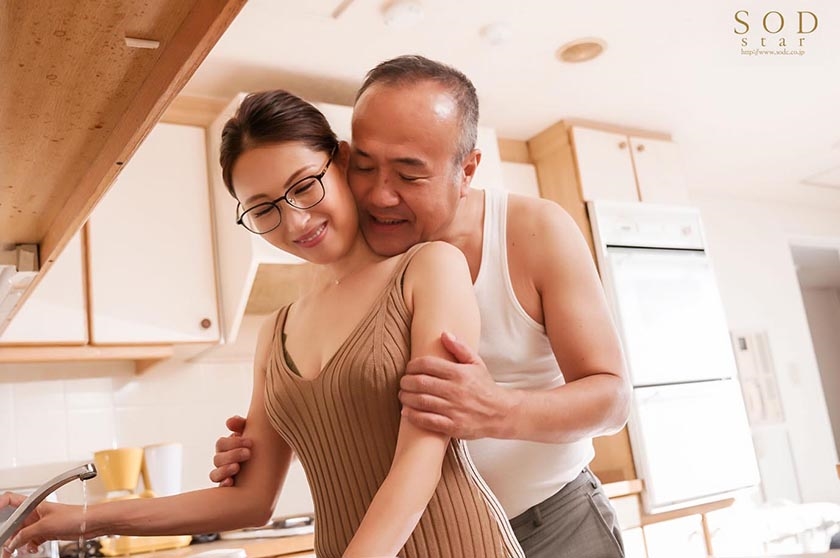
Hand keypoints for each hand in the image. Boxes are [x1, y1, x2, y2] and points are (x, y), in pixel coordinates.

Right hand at [1, 493, 79, 557]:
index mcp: (34, 504)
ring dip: (17, 544)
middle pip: (14, 523)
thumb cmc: (75, 515)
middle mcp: (36, 513)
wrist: (92, 523)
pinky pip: (31, 540)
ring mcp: (41, 523)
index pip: (10, 500)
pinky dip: (29, 546)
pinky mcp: (47, 532)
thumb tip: (13, 543)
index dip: (0, 505)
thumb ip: (26, 534)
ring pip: (22, 534)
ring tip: (13, 552)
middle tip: (4, 547)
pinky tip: (32, 549)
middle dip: (7, 535)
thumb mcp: (45, 525)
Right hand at [209, 415, 251, 486]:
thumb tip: (230, 421)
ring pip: (215, 474)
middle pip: (218, 459)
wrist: (269, 464)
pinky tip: (231, 482)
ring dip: (225, 470)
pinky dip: (223, 485)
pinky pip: (220, 488)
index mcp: (226, 447)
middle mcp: (222, 461)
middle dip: (232, 455)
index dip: (233, 443)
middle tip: (248, 453)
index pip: (221, 444)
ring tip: (237, 467)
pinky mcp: (228, 486)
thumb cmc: (257, 444)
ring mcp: (224, 475)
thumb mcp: (251, 432)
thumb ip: (240, 424)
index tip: (250, 442)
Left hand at [399, 332, 513, 439]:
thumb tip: (444, 334)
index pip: (427, 364)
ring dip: (406, 397)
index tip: (409, 368)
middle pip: (420, 383)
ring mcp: (454, 409)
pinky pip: (428, 421)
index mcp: (459, 373)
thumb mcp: (476, 364)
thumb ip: (460, 348)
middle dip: (406, 381)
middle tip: (403, 382)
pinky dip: (413, 416)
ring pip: (421, 401)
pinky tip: (406, 412)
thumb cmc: (485, 387)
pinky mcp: (453, 426)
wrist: (501, 413)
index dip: (412, 365)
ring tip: (402, 395)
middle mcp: (455, 390)